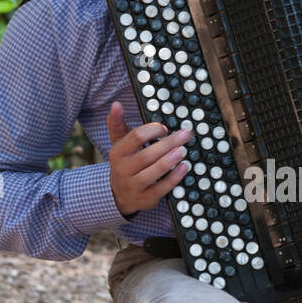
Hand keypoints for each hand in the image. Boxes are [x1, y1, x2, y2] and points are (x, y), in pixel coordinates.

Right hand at [107, 102, 191, 216]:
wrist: (120, 194)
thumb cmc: (125, 162)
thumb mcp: (118, 143)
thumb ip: (117, 123)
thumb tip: (116, 104)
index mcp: (117, 153)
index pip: (135, 137)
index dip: (152, 130)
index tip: (164, 128)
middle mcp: (123, 170)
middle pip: (147, 155)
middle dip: (168, 143)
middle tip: (185, 135)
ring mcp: (134, 186)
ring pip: (153, 173)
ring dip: (170, 161)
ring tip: (183, 150)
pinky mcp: (146, 198)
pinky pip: (161, 188)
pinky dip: (174, 178)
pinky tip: (184, 167)